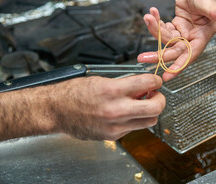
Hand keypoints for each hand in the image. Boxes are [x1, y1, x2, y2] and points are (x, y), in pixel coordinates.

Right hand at [0, 74, 164, 142]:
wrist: (55, 111)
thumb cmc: (73, 93)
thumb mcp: (100, 80)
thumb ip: (125, 83)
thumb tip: (143, 84)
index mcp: (112, 90)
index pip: (148, 83)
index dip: (156, 80)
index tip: (155, 80)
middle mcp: (116, 110)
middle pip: (156, 107)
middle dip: (160, 99)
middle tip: (154, 94)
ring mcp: (115, 125)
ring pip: (149, 121)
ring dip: (150, 111)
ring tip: (142, 103)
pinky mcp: (112, 136)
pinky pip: (134, 128)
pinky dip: (135, 119)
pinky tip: (127, 112)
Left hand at [140, 0, 215, 80]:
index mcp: (205, 32)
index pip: (191, 53)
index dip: (180, 65)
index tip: (168, 75)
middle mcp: (195, 34)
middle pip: (176, 50)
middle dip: (159, 53)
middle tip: (143, 58)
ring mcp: (186, 29)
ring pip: (167, 39)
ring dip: (155, 30)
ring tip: (148, 17)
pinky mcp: (179, 23)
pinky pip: (165, 29)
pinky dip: (156, 22)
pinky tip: (152, 14)